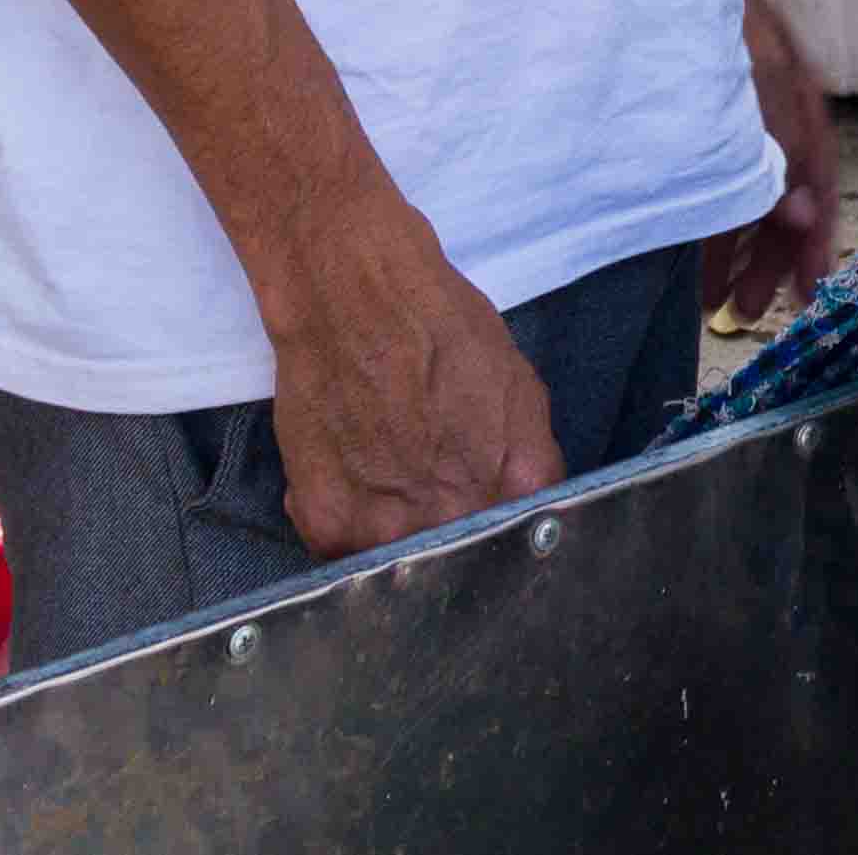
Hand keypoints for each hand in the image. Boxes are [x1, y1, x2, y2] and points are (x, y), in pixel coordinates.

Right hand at [251, 194, 559, 557]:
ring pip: (403, 562)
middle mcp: (454, 519)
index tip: (492, 517)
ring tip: (387, 472)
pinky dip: (348, 520)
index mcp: (515, 485)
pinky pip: (347, 552)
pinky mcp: (328, 527)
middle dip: (455, 533)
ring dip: (399, 533)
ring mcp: (389, 530)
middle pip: (463, 558)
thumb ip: (529, 459)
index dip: (508, 528)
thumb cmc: (440, 326)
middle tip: (433, 489)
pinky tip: (352, 470)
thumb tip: (527, 505)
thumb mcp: (519, 386)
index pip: (525, 539)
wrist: (352, 295)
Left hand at [702, 0, 842, 326]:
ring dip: (735, 241)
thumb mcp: (746, 76)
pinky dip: (705, 208)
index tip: (807, 291)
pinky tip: (687, 241)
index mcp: (792, 89)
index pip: (816, 175)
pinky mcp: (688, 98)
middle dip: (769, 253)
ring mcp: (730, 96)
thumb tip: (805, 218)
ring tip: (715, 299)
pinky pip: (710, 165)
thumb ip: (773, 147)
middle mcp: (769, 97)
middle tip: (749, 311)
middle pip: (782, 186)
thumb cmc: (699, 5)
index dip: (814, 236)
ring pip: (744, 181)